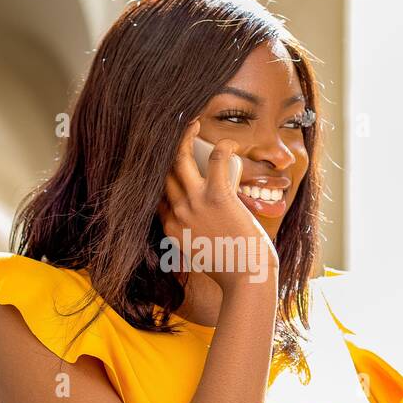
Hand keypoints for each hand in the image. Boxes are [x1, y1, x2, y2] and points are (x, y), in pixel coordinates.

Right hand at [158, 119, 278, 294]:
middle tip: (169, 132)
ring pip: (178, 160)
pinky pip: (215, 161)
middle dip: (162, 150)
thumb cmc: (231, 272)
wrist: (246, 280)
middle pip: (161, 173)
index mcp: (171, 229)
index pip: (156, 196)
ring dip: (183, 136)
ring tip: (191, 122)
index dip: (157, 176)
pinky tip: (230, 141)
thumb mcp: (200, 258)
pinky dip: (222, 146)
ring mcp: (195, 204)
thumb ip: (194, 242)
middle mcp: (177, 213)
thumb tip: (201, 232)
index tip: (162, 162)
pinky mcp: (217, 197)